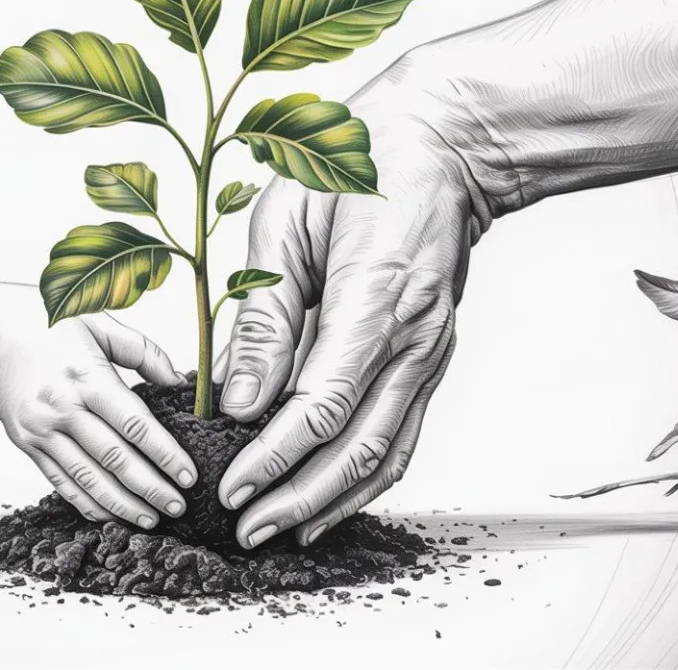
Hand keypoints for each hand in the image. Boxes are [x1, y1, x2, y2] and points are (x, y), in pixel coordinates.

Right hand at [0, 285, 196, 526]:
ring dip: (122, 505)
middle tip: (179, 507)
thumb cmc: (43, 320)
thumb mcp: (97, 321)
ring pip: (88, 478)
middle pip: (115, 459)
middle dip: (151, 488)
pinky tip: (110, 515)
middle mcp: (63, 409)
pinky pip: (61, 481)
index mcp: (87, 377)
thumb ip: (142, 351)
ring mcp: (41, 430)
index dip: (165, 455)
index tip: (189, 475)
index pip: (134, 425)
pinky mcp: (26, 443)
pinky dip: (86, 502)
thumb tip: (177, 380)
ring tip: (151, 519)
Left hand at [215, 66, 488, 547]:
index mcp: (375, 297)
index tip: (231, 486)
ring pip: (386, 455)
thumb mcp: (288, 224)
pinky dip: (365, 478)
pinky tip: (329, 497)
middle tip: (246, 531)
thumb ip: (264, 317)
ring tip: (282, 532)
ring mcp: (431, 353)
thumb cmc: (361, 167)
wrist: (446, 145)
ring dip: (333, 502)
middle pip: (356, 448)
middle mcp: (414, 339)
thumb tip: (239, 401)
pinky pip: (400, 434)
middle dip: (297, 499)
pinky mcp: (432, 359)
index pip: (320, 405)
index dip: (273, 457)